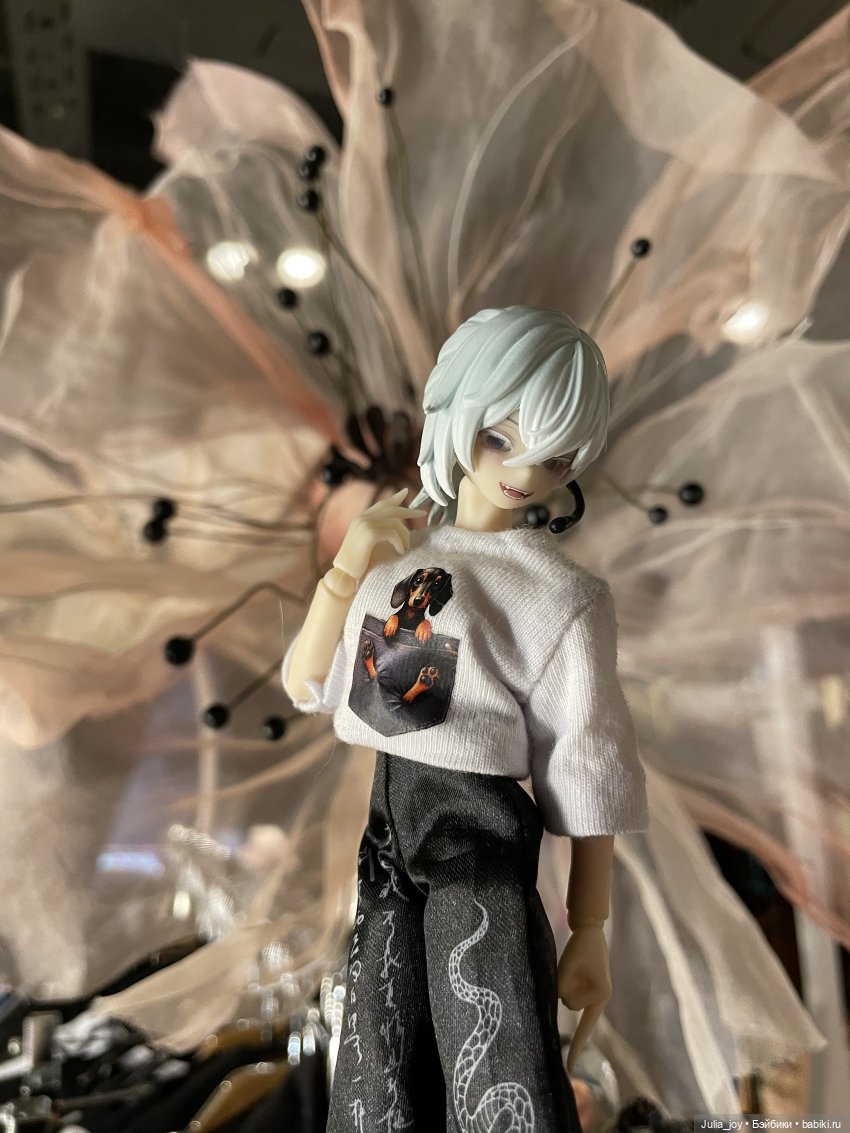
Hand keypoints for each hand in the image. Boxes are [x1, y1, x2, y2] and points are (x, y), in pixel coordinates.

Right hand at [333, 489, 425, 581]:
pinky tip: (400, 551)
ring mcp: (365, 524)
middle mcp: (362, 517)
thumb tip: (397, 527)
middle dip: (409, 511)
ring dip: (405, 536)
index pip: (382, 504)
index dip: (396, 498)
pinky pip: (393, 533)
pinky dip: (400, 542)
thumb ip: (378, 531)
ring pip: (395, 522)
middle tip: (423, 514)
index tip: (406, 492)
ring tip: (406, 547)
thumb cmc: (357, 563)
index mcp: (361, 518)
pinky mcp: (369, 533)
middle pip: (391, 509)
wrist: (343, 573)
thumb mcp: (368, 543)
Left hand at [557, 926, 610, 1071]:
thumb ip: (562, 990)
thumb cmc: (580, 946)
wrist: (589, 928)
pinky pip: (571, 991)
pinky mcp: (587, 985)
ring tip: (569, 965)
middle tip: (568, 969)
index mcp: (600, 995)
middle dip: (564, 989)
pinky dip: (566, 983)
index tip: (568, 1068)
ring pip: (569, 998)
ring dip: (564, 984)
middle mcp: (599, 997)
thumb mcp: (567, 969)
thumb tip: (559, 1001)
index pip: (585, 1027)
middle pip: (571, 1004)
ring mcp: (594, 992)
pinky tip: (568, 969)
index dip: (575, 1047)